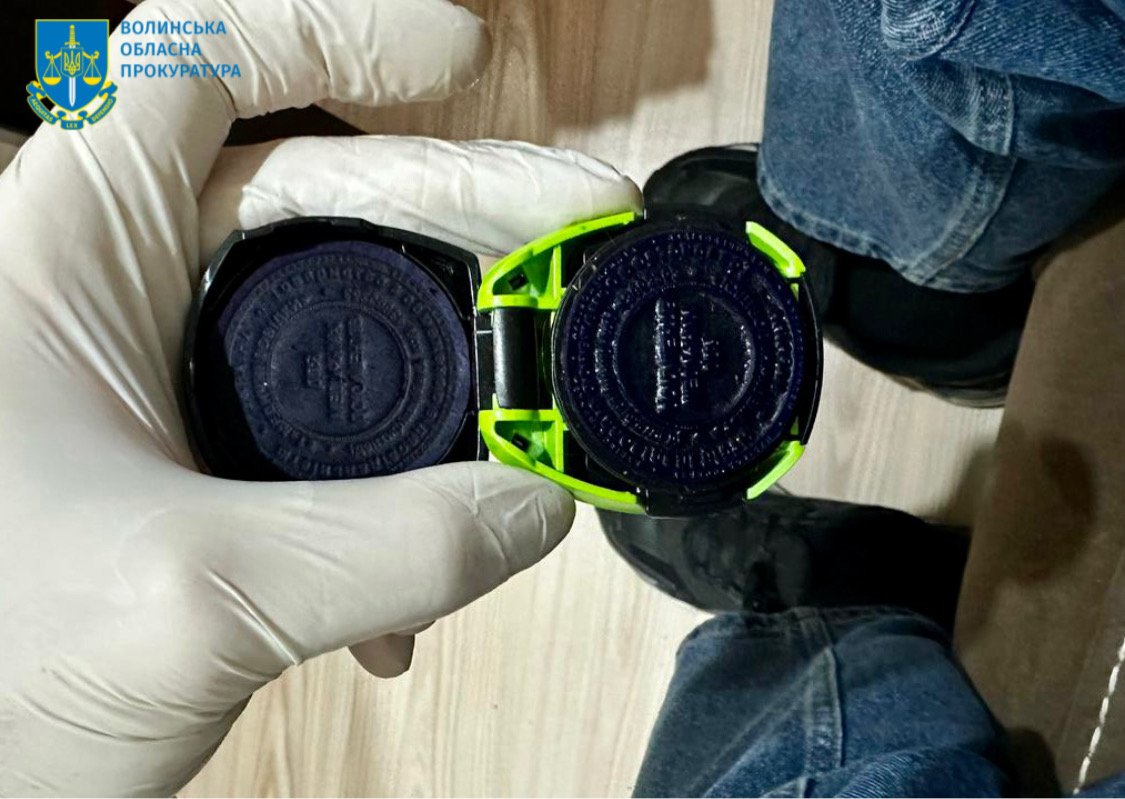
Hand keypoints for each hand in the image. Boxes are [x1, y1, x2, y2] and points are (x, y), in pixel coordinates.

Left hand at [0, 0, 639, 793]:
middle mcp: (119, 287)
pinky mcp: (193, 451)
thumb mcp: (187, 599)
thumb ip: (387, 547)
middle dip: (462, 202)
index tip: (460, 64)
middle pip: (315, 180)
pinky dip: (396, 466)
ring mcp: (162, 371)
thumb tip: (534, 504)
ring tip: (534, 402)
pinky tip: (422, 563)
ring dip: (444, 346)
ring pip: (334, 302)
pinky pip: (324, 413)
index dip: (340, 33)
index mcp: (74, 250)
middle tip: (576, 237)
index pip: (204, 58)